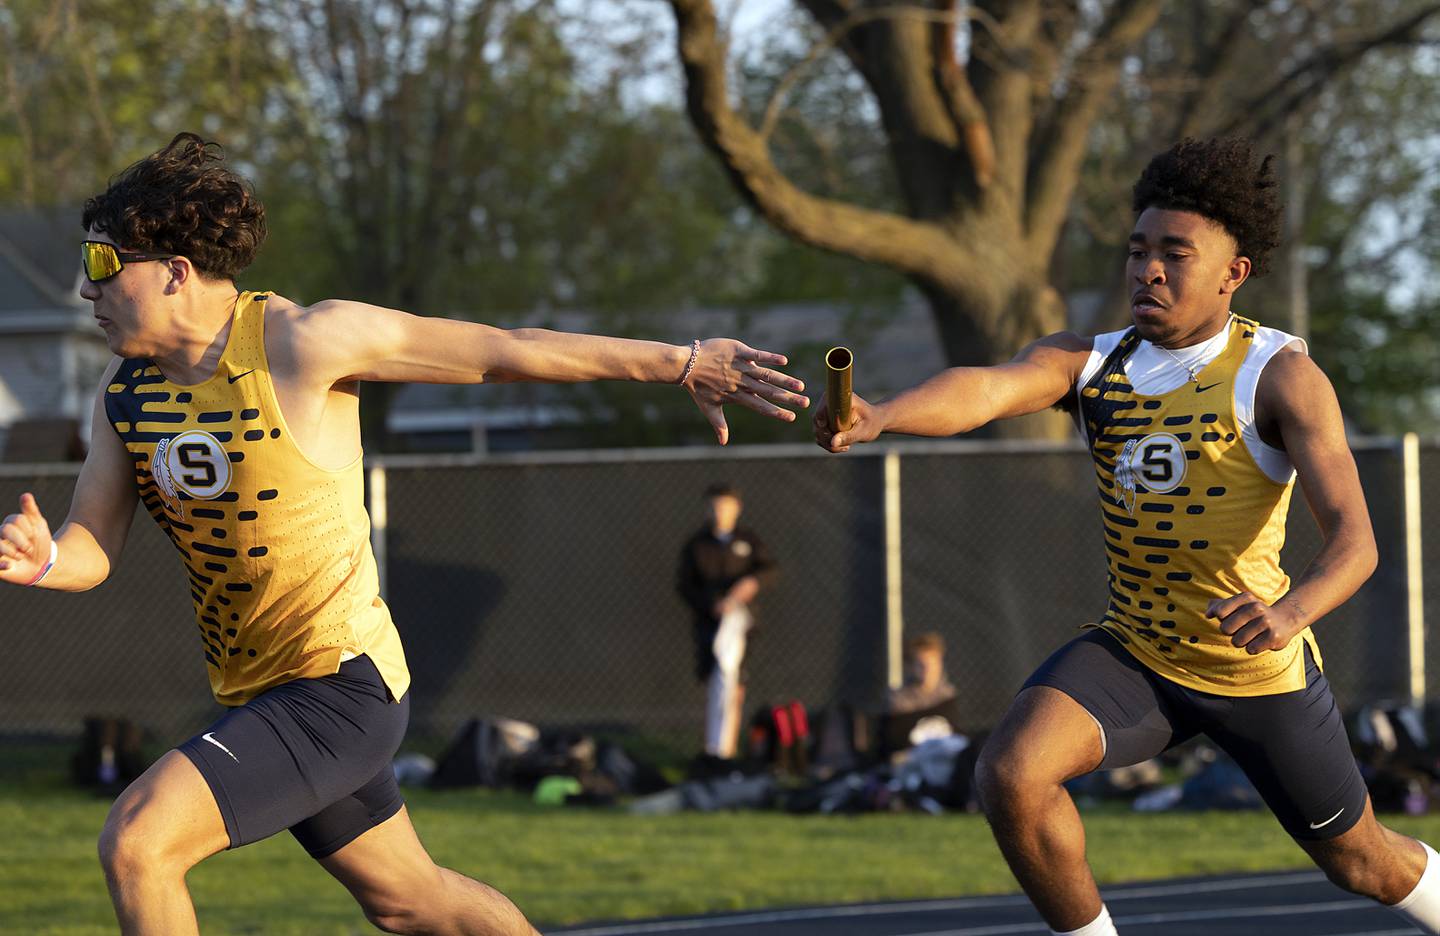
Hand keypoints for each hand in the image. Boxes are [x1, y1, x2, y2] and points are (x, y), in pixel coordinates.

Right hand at [0, 493, 53, 585]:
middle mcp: (0, 536)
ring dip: (11, 551)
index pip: (16, 520)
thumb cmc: (38, 543)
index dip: (28, 528)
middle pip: (5, 530)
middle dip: (21, 540)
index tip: (34, 536)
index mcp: (10, 525)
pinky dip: (1, 565)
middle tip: (29, 549)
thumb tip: (25, 495)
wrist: (43, 564)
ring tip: (21, 557)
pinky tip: (10, 565)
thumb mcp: (38, 526)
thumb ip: (31, 511)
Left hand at [684, 339, 808, 444]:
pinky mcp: (738, 352)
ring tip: (800, 385)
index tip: (792, 418)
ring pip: (765, 375)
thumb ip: (719, 424)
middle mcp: (741, 383)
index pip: (760, 406)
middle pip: (768, 392)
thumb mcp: (709, 408)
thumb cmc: (698, 387)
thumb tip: (723, 443)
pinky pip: (756, 355)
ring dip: (784, 380)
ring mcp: (740, 367)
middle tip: (805, 402)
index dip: (776, 412)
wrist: (686, 364)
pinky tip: (784, 361)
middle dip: (787, 398)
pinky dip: (769, 358)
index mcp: (737, 397)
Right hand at [813, 391, 881, 451]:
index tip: (825, 427)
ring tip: (846, 446)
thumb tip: (833, 442)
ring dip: (829, 443)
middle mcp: (830, 403)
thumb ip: (848, 436)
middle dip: (827, 437)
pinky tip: (843, 446)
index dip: (821, 417)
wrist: (875, 422)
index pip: (823, 407)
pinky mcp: (826, 422)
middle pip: (818, 421)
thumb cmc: (872, 423)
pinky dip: (829, 444)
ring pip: (818, 430)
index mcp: (840, 398)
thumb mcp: (863, 431)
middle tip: (845, 446)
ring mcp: (826, 413)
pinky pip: (820, 436)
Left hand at [1207, 591, 1304, 654]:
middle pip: (1225, 629)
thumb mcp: (1237, 605)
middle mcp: (1256, 608)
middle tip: (1242, 628)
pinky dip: (1253, 648)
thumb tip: (1208, 614)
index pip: (1220, 611)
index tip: (1227, 617)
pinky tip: (1261, 640)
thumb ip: (1217, 606)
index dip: (1221, 618)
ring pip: (1237, 641)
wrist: (1285, 620)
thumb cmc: (1252, 614)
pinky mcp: (1273, 637)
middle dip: (1231, 632)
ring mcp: (1266, 622)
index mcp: (1245, 598)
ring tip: (1252, 635)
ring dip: (1242, 642)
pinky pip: (1251, 649)